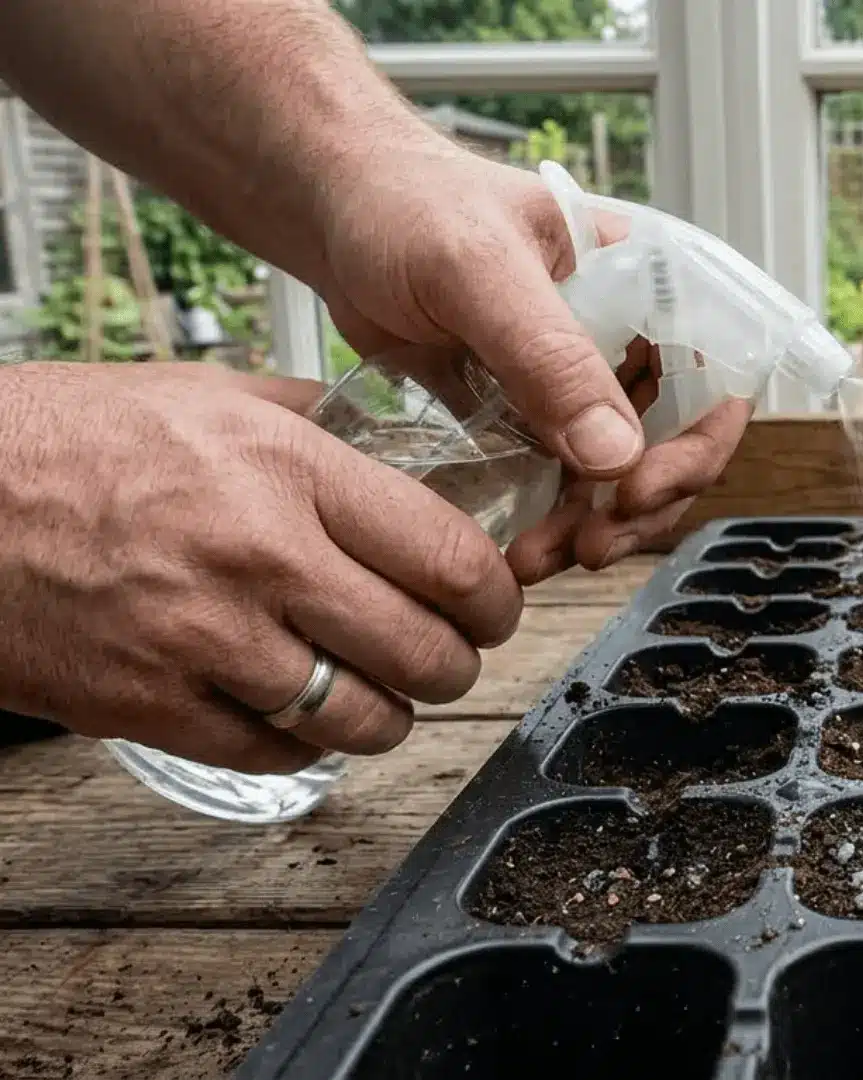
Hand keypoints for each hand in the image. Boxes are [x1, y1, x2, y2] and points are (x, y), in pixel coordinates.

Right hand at [0, 362, 521, 773]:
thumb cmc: (66, 439)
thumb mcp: (208, 394)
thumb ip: (319, 424)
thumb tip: (409, 445)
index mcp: (287, 472)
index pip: (451, 556)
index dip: (497, 595)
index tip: (496, 602)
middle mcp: (258, 559)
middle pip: (424, 649)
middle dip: (459, 662)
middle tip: (453, 653)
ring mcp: (203, 641)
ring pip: (362, 717)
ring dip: (393, 715)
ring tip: (389, 693)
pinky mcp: (149, 705)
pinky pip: (277, 753)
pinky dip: (309, 745)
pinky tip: (306, 713)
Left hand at [313, 147, 752, 582]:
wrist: (332, 211)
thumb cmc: (406, 203)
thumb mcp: (479, 271)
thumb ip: (548, 357)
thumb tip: (614, 455)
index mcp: (646, 284)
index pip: (715, 376)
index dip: (697, 445)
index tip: (635, 491)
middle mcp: (626, 338)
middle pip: (676, 442)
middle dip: (640, 506)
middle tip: (587, 545)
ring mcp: (578, 382)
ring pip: (621, 475)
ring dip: (595, 527)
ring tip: (537, 558)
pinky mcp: (531, 415)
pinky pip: (563, 483)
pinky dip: (551, 523)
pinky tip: (517, 547)